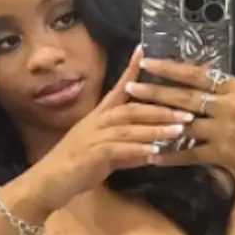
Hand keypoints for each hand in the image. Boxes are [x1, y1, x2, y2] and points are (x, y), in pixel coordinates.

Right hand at [27, 49, 194, 209]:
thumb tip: (150, 150)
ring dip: (156, 127)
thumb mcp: (105, 158)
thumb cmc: (74, 170)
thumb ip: (128, 152)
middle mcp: (96, 122)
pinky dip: (137, 149)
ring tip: (180, 129)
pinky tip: (155, 152)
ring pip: (128, 126)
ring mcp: (93, 137)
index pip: (118, 89)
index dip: (131, 70)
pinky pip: (118, 149)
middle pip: (132, 108)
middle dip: (161, 108)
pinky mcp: (91, 155)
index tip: (144, 50)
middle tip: (188, 111)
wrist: (46, 184)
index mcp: (98, 118)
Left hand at [127, 59, 234, 178]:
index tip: (148, 62)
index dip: (172, 68)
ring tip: (135, 116)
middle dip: (156, 92)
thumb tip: (192, 71)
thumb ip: (222, 87)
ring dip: (158, 121)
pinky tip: (151, 154)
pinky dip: (170, 154)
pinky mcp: (221, 154)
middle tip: (131, 87)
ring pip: (184, 124)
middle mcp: (228, 107)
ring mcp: (223, 131)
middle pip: (186, 98)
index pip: (198, 74)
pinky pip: (190, 153)